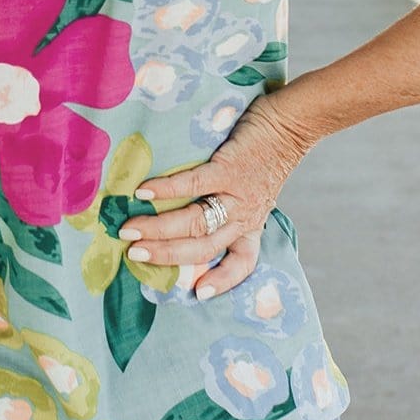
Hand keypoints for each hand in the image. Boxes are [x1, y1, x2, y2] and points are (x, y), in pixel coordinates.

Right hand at [117, 94, 313, 299]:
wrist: (290, 125)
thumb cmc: (265, 157)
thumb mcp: (255, 192)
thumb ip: (230, 207)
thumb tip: (187, 216)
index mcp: (251, 225)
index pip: (242, 263)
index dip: (223, 281)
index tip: (199, 294)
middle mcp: (244, 216)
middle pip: (202, 247)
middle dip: (165, 254)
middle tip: (133, 253)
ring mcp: (237, 194)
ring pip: (195, 222)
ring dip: (158, 228)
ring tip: (129, 229)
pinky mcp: (229, 168)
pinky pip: (194, 184)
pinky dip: (166, 190)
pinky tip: (143, 193)